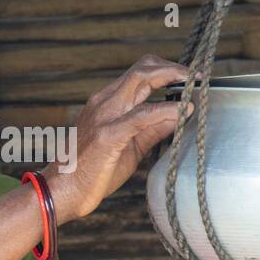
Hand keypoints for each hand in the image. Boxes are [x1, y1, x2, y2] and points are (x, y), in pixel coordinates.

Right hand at [42, 54, 197, 222]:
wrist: (63, 191)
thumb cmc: (93, 170)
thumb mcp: (130, 145)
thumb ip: (153, 129)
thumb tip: (180, 116)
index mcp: (107, 102)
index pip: (139, 72)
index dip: (167, 70)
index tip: (189, 77)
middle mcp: (105, 101)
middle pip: (142, 68)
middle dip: (173, 68)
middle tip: (197, 76)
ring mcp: (105, 115)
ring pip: (140, 79)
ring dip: (172, 78)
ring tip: (195, 86)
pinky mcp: (109, 134)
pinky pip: (142, 115)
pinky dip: (167, 109)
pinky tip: (184, 110)